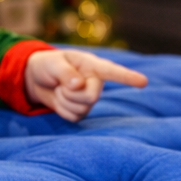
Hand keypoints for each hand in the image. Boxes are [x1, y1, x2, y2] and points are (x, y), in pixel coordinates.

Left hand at [25, 48, 147, 121]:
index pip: (112, 72)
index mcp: (92, 66)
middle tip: (61, 86)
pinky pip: (73, 117)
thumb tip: (79, 85)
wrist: (36, 78)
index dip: (128, 77)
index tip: (144, 82)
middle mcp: (95, 82)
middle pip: (92, 97)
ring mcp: (90, 98)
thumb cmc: (48, 65)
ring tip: (59, 89)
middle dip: (71, 94)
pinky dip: (61, 110)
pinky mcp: (81, 111)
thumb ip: (66, 73)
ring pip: (82, 109)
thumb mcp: (53, 63)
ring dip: (64, 101)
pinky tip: (60, 99)